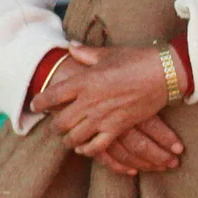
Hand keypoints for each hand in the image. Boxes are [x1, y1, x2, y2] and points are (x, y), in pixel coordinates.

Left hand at [32, 46, 182, 174]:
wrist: (162, 74)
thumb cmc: (135, 60)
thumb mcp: (107, 54)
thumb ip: (85, 53)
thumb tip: (70, 47)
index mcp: (84, 81)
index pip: (52, 95)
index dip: (40, 102)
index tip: (35, 104)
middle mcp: (89, 101)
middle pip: (61, 122)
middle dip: (54, 126)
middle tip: (53, 125)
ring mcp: (102, 117)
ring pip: (75, 138)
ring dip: (68, 140)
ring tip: (67, 139)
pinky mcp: (117, 128)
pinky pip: (96, 146)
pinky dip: (87, 150)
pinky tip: (83, 149)